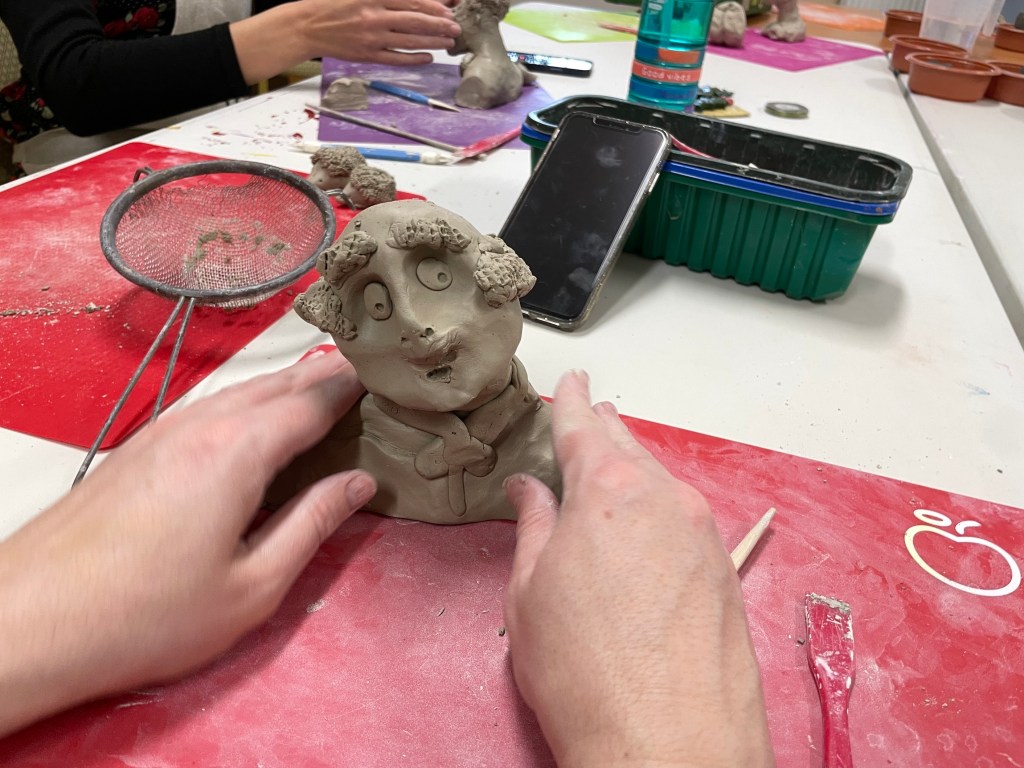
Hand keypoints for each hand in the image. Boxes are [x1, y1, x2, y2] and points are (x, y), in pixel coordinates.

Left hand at [0, 349, 374, 737]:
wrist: (33, 619)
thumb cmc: (145, 614)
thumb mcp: (253, 586)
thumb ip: (312, 525)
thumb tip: (357, 484)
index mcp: (239, 452)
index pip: (312, 400)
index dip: (354, 386)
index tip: (386, 376)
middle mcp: (201, 425)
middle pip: (277, 384)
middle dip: (324, 375)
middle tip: (364, 373)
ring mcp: (163, 431)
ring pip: (240, 390)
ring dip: (285, 385)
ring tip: (320, 389)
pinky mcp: (138, 447)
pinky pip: (209, 406)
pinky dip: (247, 402)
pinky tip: (253, 421)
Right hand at [232, 0, 461, 83]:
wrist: (307, 25)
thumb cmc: (333, 6)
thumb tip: (413, 2)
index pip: (411, 1)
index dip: (433, 6)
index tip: (448, 9)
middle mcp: (374, 17)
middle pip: (415, 21)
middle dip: (439, 25)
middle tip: (456, 27)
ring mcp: (372, 38)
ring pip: (409, 41)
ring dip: (432, 42)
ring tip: (448, 42)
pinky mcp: (368, 55)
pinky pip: (397, 59)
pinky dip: (415, 58)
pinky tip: (428, 57)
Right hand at [503, 371, 774, 767]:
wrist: (670, 743)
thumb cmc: (582, 669)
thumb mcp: (531, 592)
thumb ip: (534, 527)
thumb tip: (532, 489)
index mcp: (606, 491)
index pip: (583, 429)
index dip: (572, 402)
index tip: (574, 381)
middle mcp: (663, 498)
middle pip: (629, 448)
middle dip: (606, 428)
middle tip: (592, 413)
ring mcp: (703, 533)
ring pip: (661, 481)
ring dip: (635, 469)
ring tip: (616, 463)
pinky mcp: (725, 571)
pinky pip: (685, 518)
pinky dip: (660, 507)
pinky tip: (646, 525)